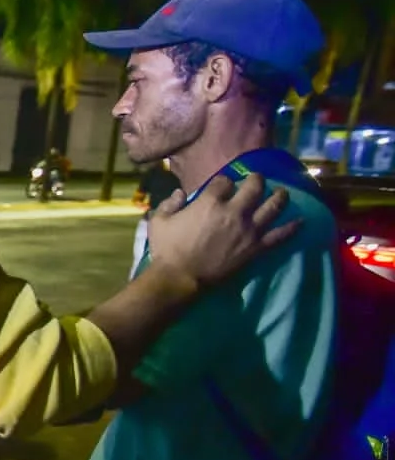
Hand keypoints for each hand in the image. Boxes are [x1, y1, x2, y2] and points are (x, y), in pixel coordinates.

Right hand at [146, 173, 297, 286]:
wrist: (180, 279)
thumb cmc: (167, 249)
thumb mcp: (159, 221)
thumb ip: (169, 203)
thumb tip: (181, 193)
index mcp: (210, 201)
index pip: (224, 181)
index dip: (224, 181)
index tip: (222, 185)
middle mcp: (234, 211)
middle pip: (255, 187)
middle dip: (256, 180)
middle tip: (256, 181)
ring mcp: (249, 229)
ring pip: (274, 206)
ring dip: (280, 196)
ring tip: (282, 193)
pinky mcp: (256, 247)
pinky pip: (280, 235)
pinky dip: (292, 227)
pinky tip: (300, 221)